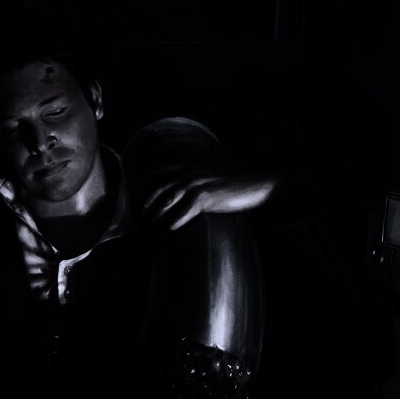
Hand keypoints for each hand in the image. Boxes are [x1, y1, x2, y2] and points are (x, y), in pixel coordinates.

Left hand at [143, 167, 276, 231]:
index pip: (161, 174)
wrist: (259, 185)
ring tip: (151, 226)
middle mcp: (191, 174)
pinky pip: (183, 211)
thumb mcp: (212, 179)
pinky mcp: (206, 197)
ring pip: (167, 200)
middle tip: (142, 218)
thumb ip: (197, 183)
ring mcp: (197, 185)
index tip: (140, 200)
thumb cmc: (236, 185)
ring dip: (157, 214)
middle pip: (159, 188)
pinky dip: (174, 221)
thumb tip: (185, 196)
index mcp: (191, 168)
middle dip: (147, 203)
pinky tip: (169, 230)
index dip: (147, 186)